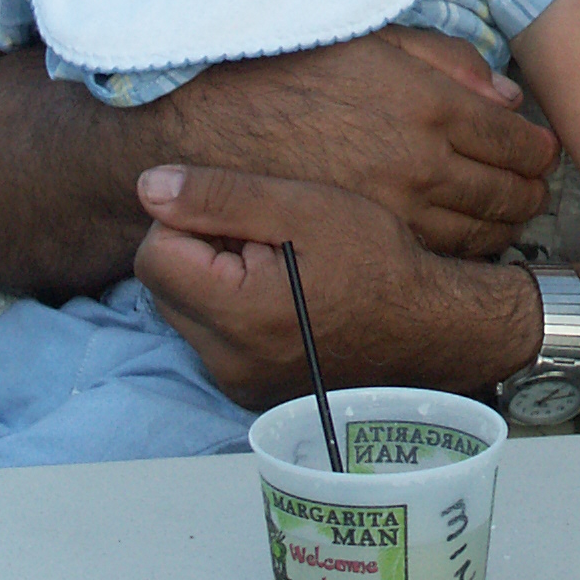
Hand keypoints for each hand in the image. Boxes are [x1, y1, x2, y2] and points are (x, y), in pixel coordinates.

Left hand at [133, 166, 536, 408]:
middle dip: (201, 253)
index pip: (154, 252)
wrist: (431, 327)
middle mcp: (227, 363)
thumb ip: (221, 195)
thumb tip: (148, 186)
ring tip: (279, 267)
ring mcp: (238, 385)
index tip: (244, 218)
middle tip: (265, 239)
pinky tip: (283, 296)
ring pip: (187, 313)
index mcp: (235, 314)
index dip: (191, 221)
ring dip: (216, 283)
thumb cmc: (378, 261)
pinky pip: (214, 341)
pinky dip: (235, 314)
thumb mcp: (305, 208)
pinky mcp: (251, 394)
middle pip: (165, 285)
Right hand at [168, 30, 557, 258]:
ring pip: (483, 231)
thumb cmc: (284, 72)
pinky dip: (469, 250)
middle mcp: (422, 161)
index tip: (541, 149)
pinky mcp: (369, 244)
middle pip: (509, 191)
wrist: (206, 133)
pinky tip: (468, 238)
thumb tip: (504, 97)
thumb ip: (445, 61)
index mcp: (427, 103)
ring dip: (508, 224)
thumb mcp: (368, 39)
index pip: (515, 139)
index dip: (538, 148)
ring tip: (511, 213)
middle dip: (532, 189)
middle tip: (536, 185)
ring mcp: (397, 211)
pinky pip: (443, 255)